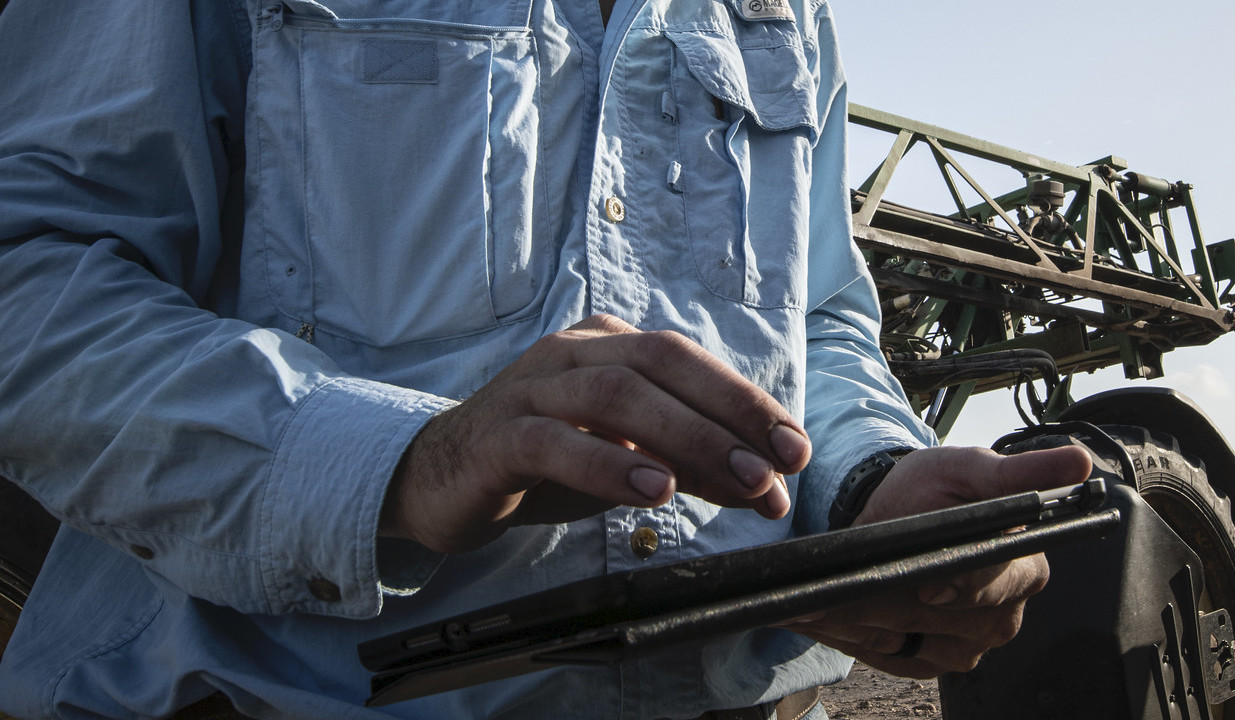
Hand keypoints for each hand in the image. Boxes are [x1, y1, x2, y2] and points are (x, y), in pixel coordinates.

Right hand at [380, 314, 812, 553]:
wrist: (439, 481)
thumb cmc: (542, 466)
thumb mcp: (627, 464)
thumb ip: (692, 468)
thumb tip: (769, 489)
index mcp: (609, 347)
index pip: (690, 361)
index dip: (747, 402)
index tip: (795, 450)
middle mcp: (572, 354)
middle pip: (662, 365)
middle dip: (728, 415)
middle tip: (777, 469)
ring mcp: (530, 389)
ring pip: (615, 395)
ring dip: (684, 438)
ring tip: (734, 479)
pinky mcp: (497, 436)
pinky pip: (555, 441)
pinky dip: (609, 462)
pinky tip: (652, 488)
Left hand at [783, 444, 1090, 676]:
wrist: (903, 514)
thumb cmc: (938, 488)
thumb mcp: (973, 468)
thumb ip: (1018, 473)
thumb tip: (1077, 463)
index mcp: (1024, 566)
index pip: (993, 584)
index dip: (959, 584)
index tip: (927, 586)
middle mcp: (1004, 613)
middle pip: (942, 619)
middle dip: (886, 602)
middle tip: (834, 594)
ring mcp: (971, 642)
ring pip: (908, 640)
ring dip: (859, 622)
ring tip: (818, 601)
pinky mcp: (936, 660)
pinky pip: (890, 657)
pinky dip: (852, 637)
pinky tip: (826, 617)